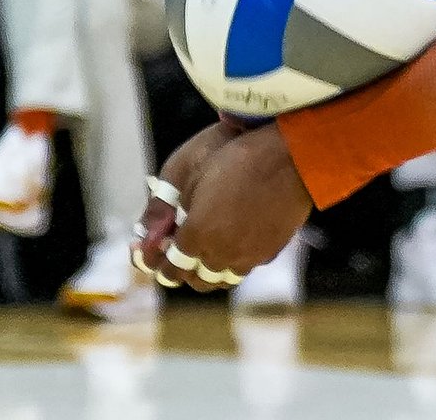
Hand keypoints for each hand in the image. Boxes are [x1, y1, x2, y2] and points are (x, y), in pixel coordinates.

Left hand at [133, 123, 312, 291]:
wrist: (290, 155)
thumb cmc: (236, 156)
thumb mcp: (188, 171)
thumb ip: (161, 209)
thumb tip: (145, 234)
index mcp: (197, 235)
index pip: (171, 268)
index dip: (160, 264)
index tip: (157, 255)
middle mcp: (222, 253)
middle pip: (196, 280)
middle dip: (183, 271)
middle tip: (181, 253)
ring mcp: (249, 255)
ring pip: (223, 279)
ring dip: (210, 270)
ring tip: (208, 252)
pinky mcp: (270, 250)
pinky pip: (246, 266)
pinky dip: (235, 261)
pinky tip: (236, 241)